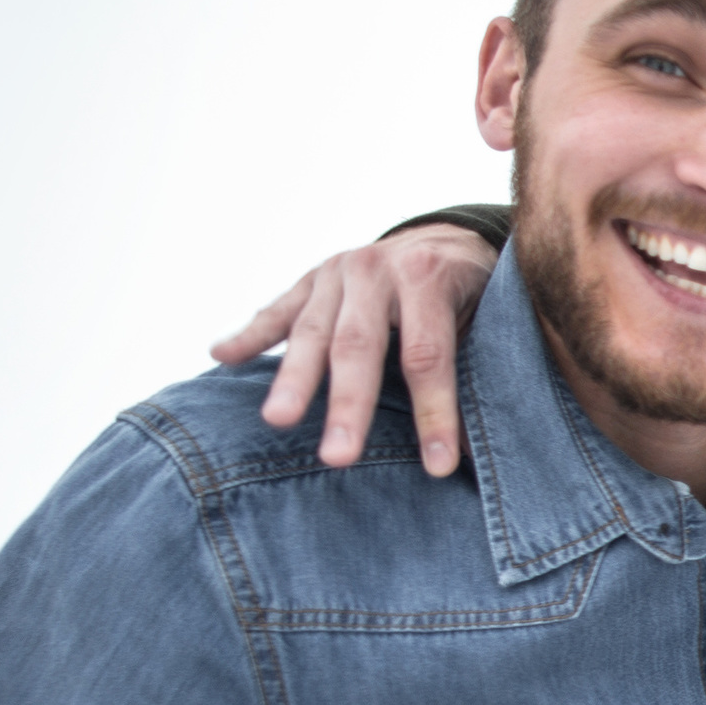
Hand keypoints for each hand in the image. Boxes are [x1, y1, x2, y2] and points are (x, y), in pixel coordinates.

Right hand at [211, 225, 501, 474]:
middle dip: (348, 404)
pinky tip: (220, 355)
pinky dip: (248, 334)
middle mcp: (376, 270)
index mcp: (429, 278)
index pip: (427, 355)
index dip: (434, 412)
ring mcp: (337, 272)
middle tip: (337, 457)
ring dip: (293, 379)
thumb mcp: (484, 322)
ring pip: (311, 330)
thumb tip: (474, 454)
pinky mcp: (308, 279)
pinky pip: (275, 311)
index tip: (438, 465)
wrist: (443, 239)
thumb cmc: (469, 295)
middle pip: (359, 345)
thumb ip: (475, 373)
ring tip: (278, 420)